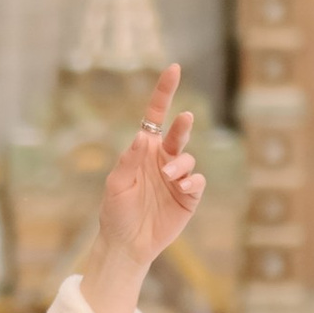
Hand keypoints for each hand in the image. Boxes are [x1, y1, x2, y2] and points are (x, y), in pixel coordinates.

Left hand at [80, 66, 203, 312]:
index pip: (155, 115)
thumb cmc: (116, 212)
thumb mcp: (117, 185)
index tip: (174, 68)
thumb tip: (142, 134)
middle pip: (178, 133)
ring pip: (188, 159)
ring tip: (169, 176)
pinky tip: (182, 187)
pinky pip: (197, 182)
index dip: (164, 92)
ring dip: (180, 164)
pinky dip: (191, 181)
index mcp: (143, 150)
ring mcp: (177, 178)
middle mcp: (162, 159)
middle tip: (184, 119)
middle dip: (183, 125)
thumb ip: (130, 160)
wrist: (127, 244)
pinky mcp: (189, 196)